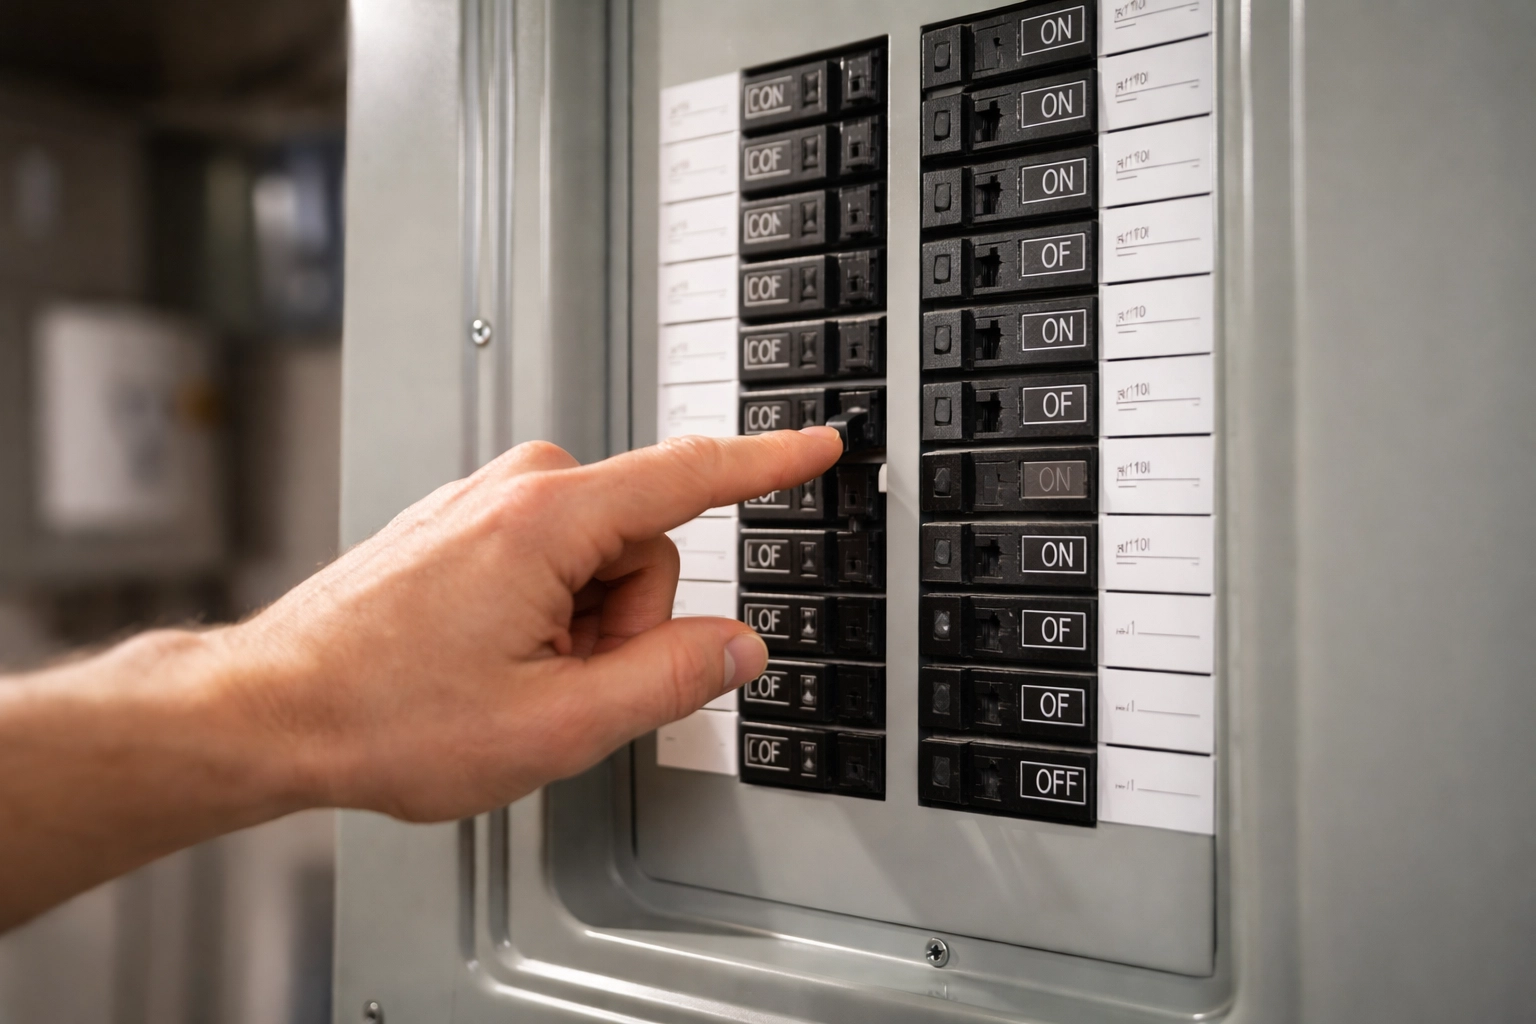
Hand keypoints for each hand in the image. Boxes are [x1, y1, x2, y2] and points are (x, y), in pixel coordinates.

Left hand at [221, 427, 843, 821]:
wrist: (272, 710)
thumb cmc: (381, 713)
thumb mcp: (555, 723)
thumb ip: (668, 680)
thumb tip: (735, 648)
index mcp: (546, 520)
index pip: (690, 475)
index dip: (767, 462)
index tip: (816, 444)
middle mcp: (515, 490)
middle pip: (644, 548)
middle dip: (625, 625)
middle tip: (561, 683)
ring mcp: (483, 504)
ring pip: (599, 561)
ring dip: (582, 628)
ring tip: (512, 675)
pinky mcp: (466, 525)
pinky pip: (551, 560)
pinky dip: (544, 615)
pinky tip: (487, 660)